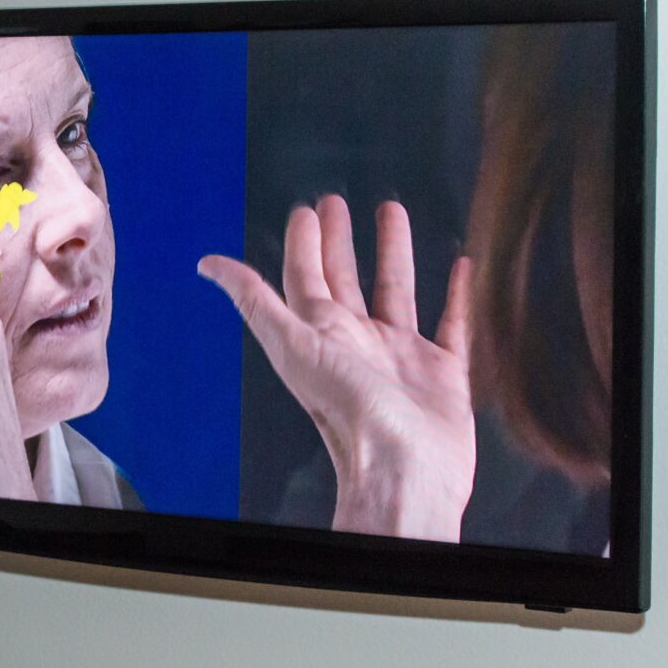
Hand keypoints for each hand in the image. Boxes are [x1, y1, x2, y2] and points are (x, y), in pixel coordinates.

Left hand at [198, 195, 473, 541]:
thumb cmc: (346, 408)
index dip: (303, 244)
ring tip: (391, 211)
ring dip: (392, 254)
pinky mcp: (443, 372)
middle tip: (336, 202)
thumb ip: (254, 301)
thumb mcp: (291, 344)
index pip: (305, 278)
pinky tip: (461, 265)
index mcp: (320, 335)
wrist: (403, 465)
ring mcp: (400, 356)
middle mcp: (356, 342)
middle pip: (343, 280)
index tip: (307, 209)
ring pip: (395, 291)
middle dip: (338, 242)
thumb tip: (206, 264)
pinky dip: (456, 296)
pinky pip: (452, 323)